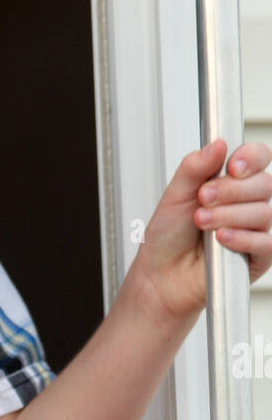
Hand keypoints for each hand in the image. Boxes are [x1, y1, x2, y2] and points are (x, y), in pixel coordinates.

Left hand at [133, 139, 271, 322]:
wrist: (159, 277)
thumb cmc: (167, 238)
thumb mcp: (175, 195)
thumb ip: (195, 167)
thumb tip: (218, 143)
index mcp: (231, 182)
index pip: (258, 158)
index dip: (251, 158)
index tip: (232, 166)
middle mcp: (246, 203)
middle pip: (264, 184)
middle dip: (231, 191)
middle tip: (202, 199)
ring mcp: (254, 230)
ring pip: (263, 212)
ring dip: (228, 215)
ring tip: (201, 223)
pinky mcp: (256, 258)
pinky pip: (264, 243)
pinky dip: (241, 238)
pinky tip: (221, 239)